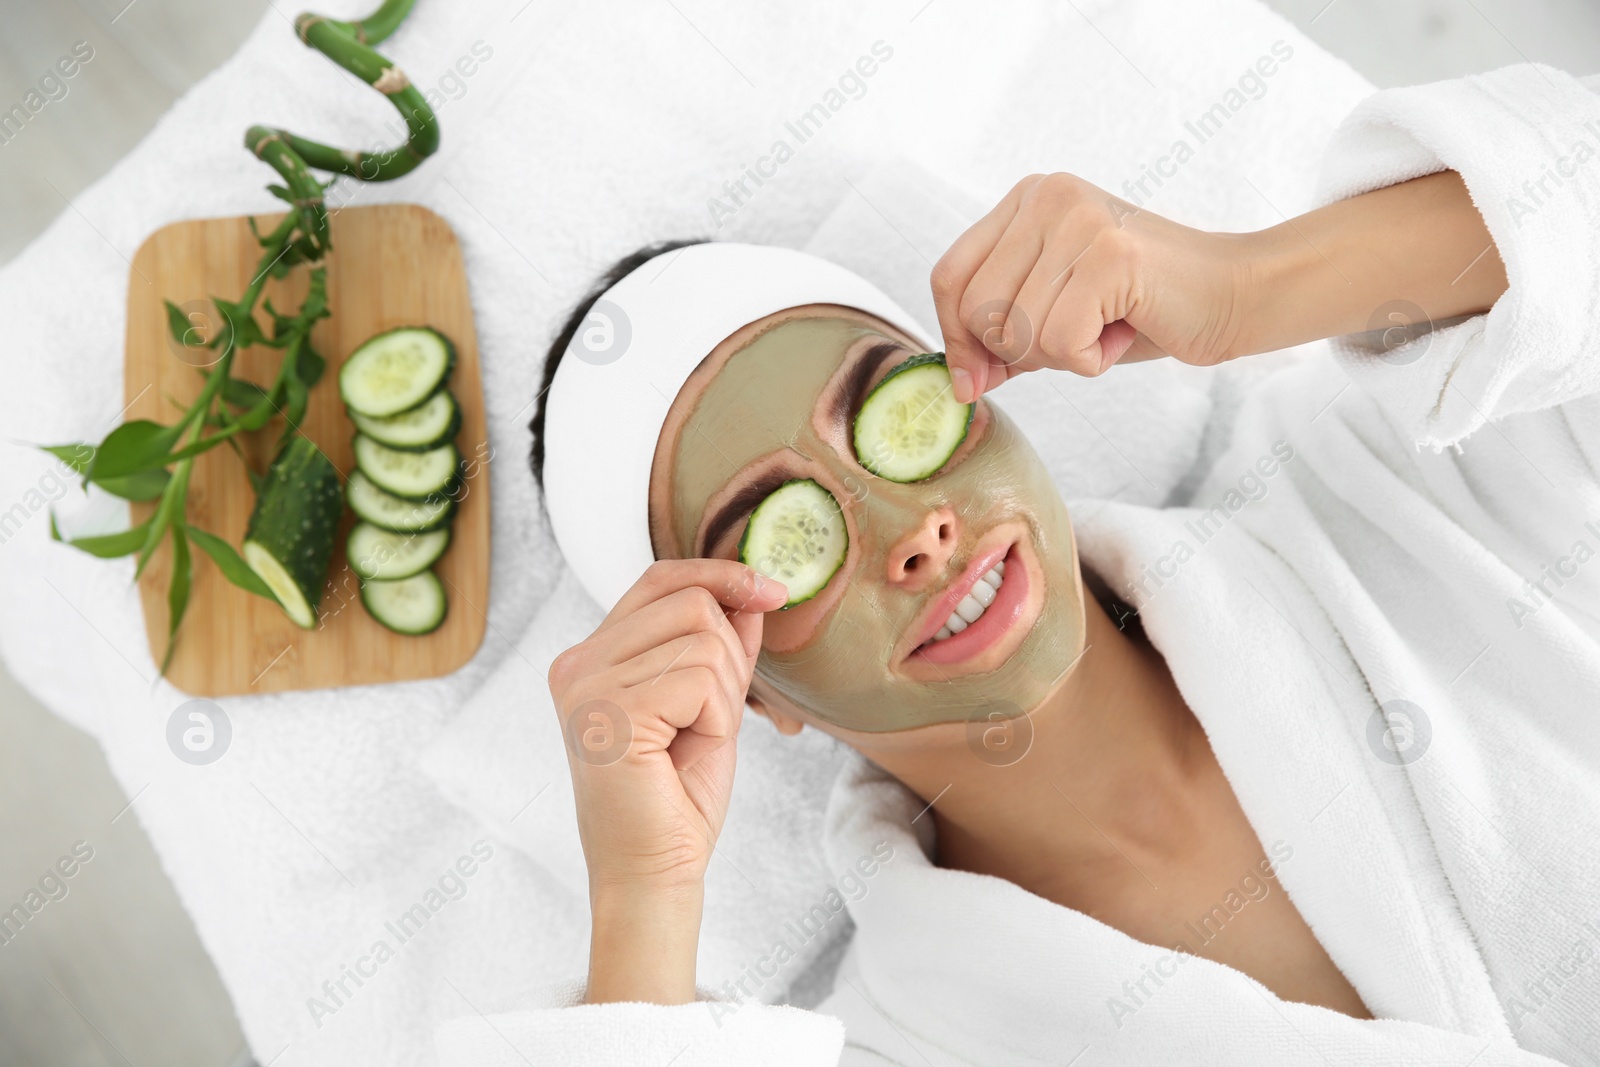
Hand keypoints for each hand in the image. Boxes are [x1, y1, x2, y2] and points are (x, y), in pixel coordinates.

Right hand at [547, 558, 786, 1001]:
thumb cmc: (677, 796)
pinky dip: (718, 717)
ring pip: (705, 638)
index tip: (770, 592)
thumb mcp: (708, 703)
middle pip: (692, 603)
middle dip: (728, 660)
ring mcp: (587, 685)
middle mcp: (577, 662)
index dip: (720, 574)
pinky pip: (702, 678)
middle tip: (707, 721)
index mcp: (591, 655)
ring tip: (691, 741)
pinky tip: (686, 751)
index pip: (660, 578)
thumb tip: (753, 591)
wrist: (654, 873)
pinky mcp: (610, 711)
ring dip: (723, 695)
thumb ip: (721, 646)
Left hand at [931, 170, 1507, 403]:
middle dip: (1017, 352)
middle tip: (1075, 341)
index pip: (948, 277)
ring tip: (1106, 329)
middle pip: (975, 309)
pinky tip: (1124, 332)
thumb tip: (961, 380)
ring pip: (1016, 330)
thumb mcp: (1057, 315)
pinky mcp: (1110, 254)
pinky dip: (1090, 360)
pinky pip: (1060, 341)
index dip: (955, 338)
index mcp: (1027, 201)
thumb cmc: (1145, 307)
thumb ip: (1003, 335)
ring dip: (1062, 356)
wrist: (1234, 296)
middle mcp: (1047, 198)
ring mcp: (1079, 220)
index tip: (978, 378)